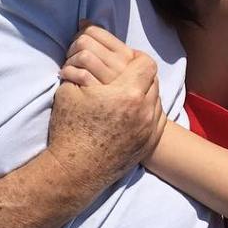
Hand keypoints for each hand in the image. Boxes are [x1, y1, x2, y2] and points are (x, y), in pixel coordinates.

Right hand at [50, 24, 166, 191]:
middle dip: (141, 74)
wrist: (74, 171)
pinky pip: (157, 119)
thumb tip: (82, 56)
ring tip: (130, 91)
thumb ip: (82, 70)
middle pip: (154, 80)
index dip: (136, 57)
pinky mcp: (148, 144)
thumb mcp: (69, 91)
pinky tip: (135, 110)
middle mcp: (144, 110)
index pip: (146, 63)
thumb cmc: (69, 130)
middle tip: (128, 73)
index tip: (127, 57)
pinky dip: (148, 111)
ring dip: (146, 92)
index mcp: (127, 94)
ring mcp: (149, 129)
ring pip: (157, 99)